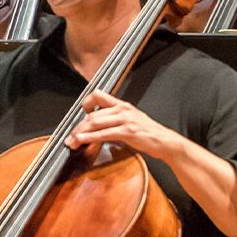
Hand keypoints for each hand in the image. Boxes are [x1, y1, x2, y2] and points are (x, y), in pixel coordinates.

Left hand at [65, 90, 179, 159]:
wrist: (166, 142)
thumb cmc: (150, 134)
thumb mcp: (133, 121)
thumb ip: (117, 120)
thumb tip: (100, 126)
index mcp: (123, 105)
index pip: (98, 95)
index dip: (86, 103)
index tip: (82, 113)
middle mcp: (123, 109)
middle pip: (92, 114)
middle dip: (78, 126)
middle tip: (70, 136)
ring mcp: (125, 120)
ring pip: (95, 122)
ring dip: (80, 132)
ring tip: (72, 141)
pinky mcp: (127, 132)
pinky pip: (104, 133)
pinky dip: (90, 137)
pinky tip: (82, 140)